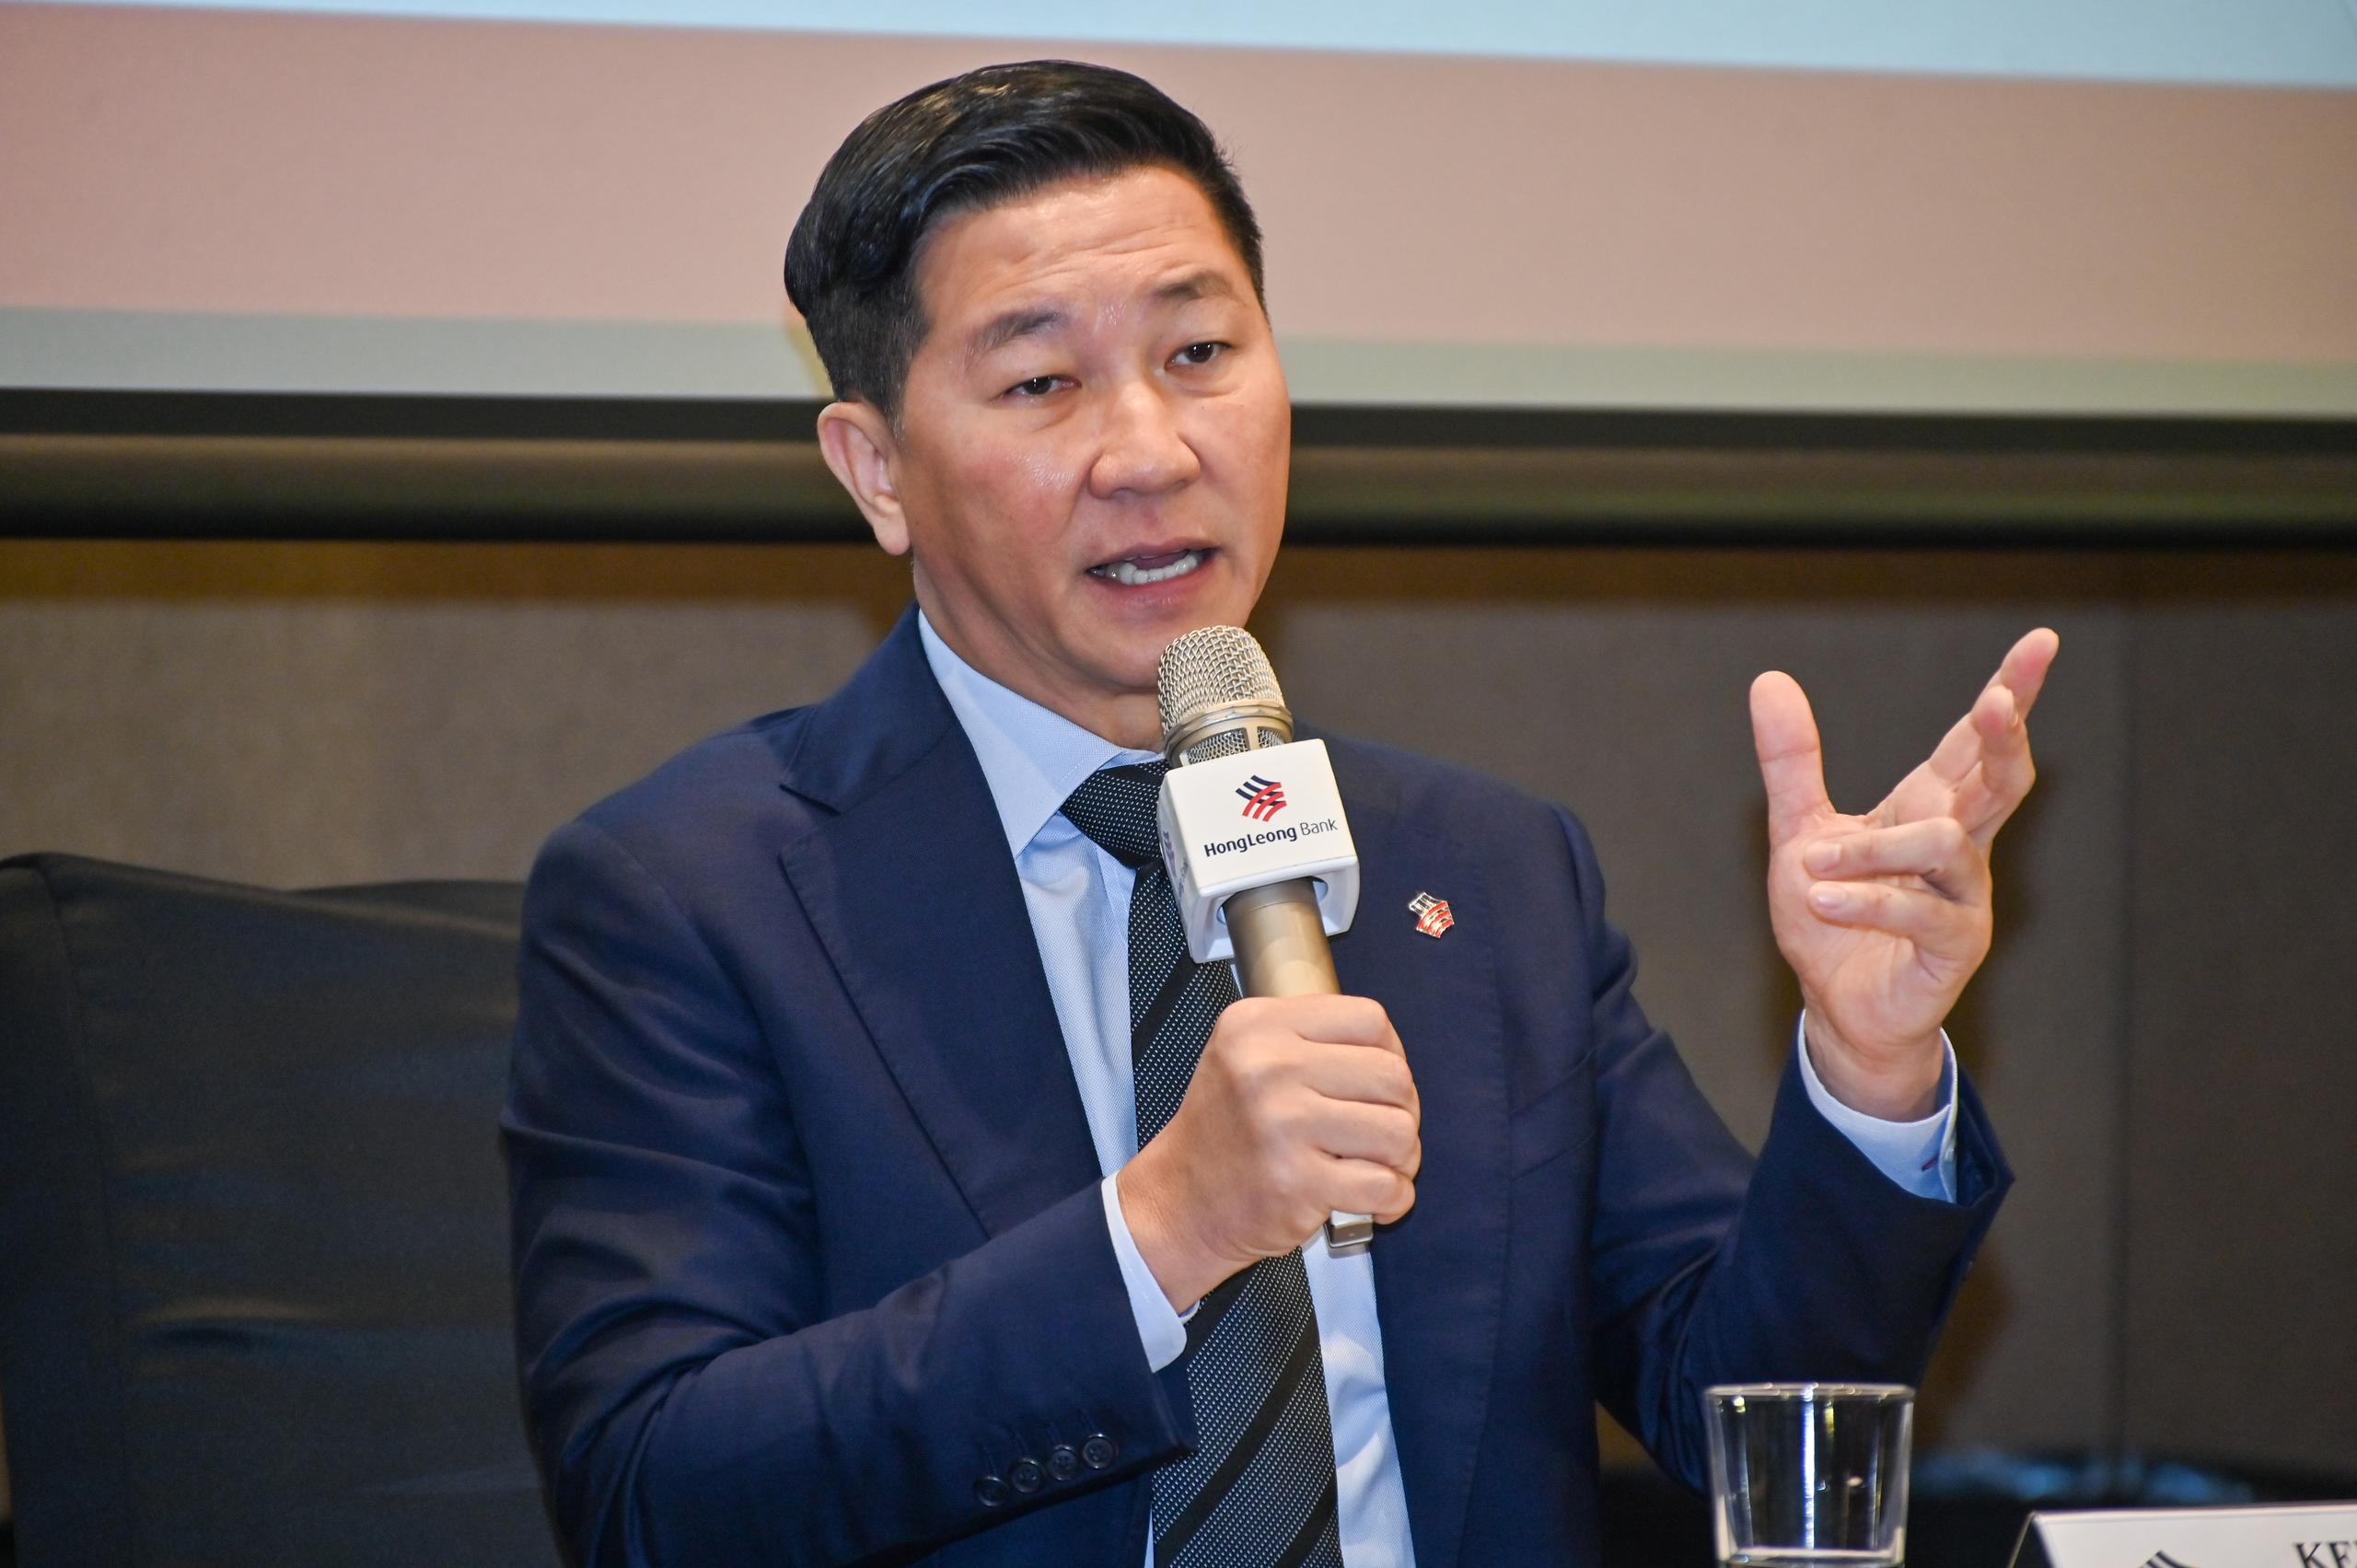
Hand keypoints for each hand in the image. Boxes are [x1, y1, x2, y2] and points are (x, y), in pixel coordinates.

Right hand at [1116, 994, 1419, 1309]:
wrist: (1180, 1201)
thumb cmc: (1225, 1132)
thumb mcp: (1246, 1055)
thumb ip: (1310, 1038)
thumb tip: (1392, 1051)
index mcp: (1258, 1026)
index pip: (1369, 1020)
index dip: (1391, 1054)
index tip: (1377, 1084)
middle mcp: (1267, 1067)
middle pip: (1392, 1076)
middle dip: (1401, 1111)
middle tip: (1380, 1134)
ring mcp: (1281, 1124)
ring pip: (1397, 1131)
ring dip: (1401, 1158)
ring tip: (1377, 1166)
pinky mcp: (1296, 1181)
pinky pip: (1385, 1185)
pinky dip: (1394, 1198)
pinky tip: (1375, 1200)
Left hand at [1749, 628, 2059, 1119]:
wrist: (1837, 1007)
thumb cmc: (1831, 919)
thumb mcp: (1799, 831)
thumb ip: (1792, 762)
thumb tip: (1770, 679)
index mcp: (1930, 809)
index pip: (1973, 742)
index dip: (2009, 692)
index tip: (2040, 643)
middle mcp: (1959, 847)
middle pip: (2002, 778)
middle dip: (2003, 737)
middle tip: (1994, 703)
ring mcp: (1964, 897)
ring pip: (1944, 844)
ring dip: (1872, 849)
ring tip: (1814, 864)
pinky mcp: (1954, 946)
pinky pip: (1918, 911)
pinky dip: (1866, 899)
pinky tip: (1823, 898)